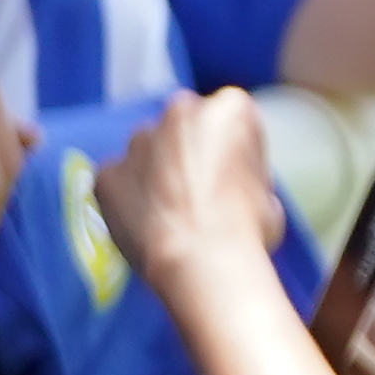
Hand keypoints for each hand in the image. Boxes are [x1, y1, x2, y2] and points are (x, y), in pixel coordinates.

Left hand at [95, 89, 283, 290]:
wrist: (204, 264)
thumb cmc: (247, 232)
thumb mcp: (267, 194)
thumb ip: (242, 172)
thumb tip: (230, 185)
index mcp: (230, 109)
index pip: (232, 117)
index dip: (234, 149)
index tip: (235, 174)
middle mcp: (180, 111)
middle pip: (185, 123)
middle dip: (190, 148)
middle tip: (202, 190)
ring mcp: (137, 140)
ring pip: (148, 149)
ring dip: (157, 169)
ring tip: (174, 212)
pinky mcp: (107, 171)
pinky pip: (118, 179)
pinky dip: (128, 196)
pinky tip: (147, 224)